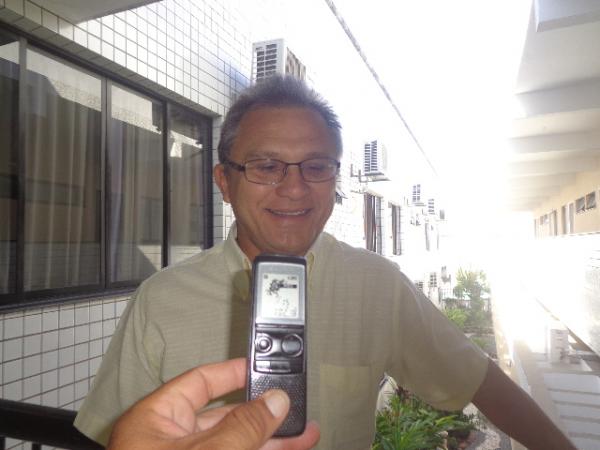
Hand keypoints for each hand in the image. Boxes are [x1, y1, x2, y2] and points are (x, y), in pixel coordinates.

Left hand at [107, 358, 319, 449]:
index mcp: (156, 421)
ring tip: (305, 435)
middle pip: (224, 417)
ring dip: (270, 441)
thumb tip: (276, 400)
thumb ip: (244, 426)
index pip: (199, 383)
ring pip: (235, 445)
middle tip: (294, 407)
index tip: (263, 368)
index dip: (233, 374)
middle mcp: (169, 443)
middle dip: (262, 414)